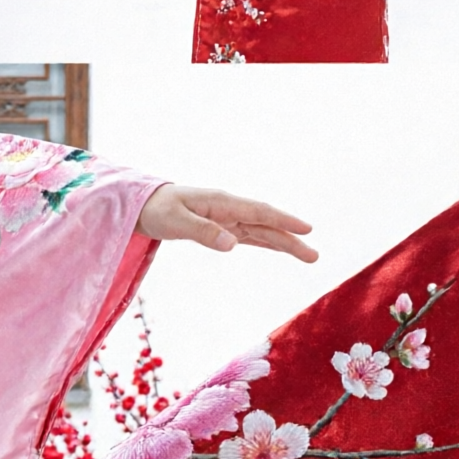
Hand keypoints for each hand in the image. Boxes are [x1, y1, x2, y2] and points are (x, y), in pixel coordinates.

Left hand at [137, 183, 316, 261]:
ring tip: (308, 256)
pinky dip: (267, 243)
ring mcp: (228, 219)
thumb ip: (203, 232)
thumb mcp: (175, 221)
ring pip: (262, 232)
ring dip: (284, 243)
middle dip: (291, 238)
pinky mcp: (222, 229)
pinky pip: (250, 236)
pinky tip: (281, 249)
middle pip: (266, 224)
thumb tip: (232, 245)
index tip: (306, 229)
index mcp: (221, 203)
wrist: (144, 205)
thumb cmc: (158, 209)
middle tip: (314, 255)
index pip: (258, 213)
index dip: (283, 221)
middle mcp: (229, 210)